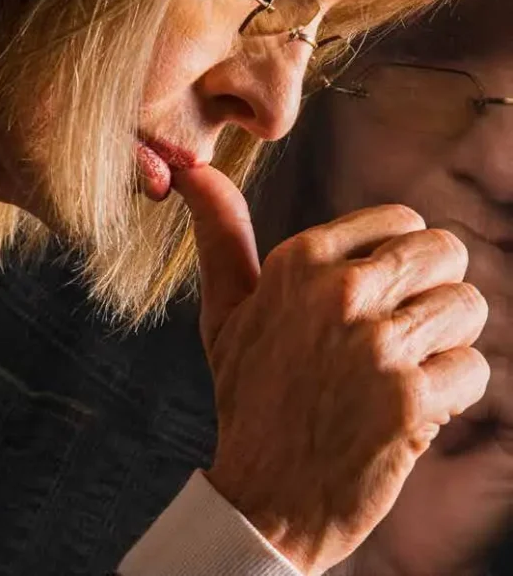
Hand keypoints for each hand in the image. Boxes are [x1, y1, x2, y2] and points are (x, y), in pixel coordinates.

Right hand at [172, 166, 489, 575]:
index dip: (403, 258)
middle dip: (437, 289)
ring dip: (448, 342)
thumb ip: (222, 235)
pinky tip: (413, 410)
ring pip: (468, 306)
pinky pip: (473, 368)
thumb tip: (194, 171)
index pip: (402, 219)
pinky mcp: (410, 399)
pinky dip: (454, 393)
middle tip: (409, 329)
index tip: (383, 295)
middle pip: (444, 251)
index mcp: (298, 260)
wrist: (266, 497)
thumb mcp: (225, 311)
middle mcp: (338, 291)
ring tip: (408, 369)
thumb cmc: (250, 397)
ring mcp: (375, 344)